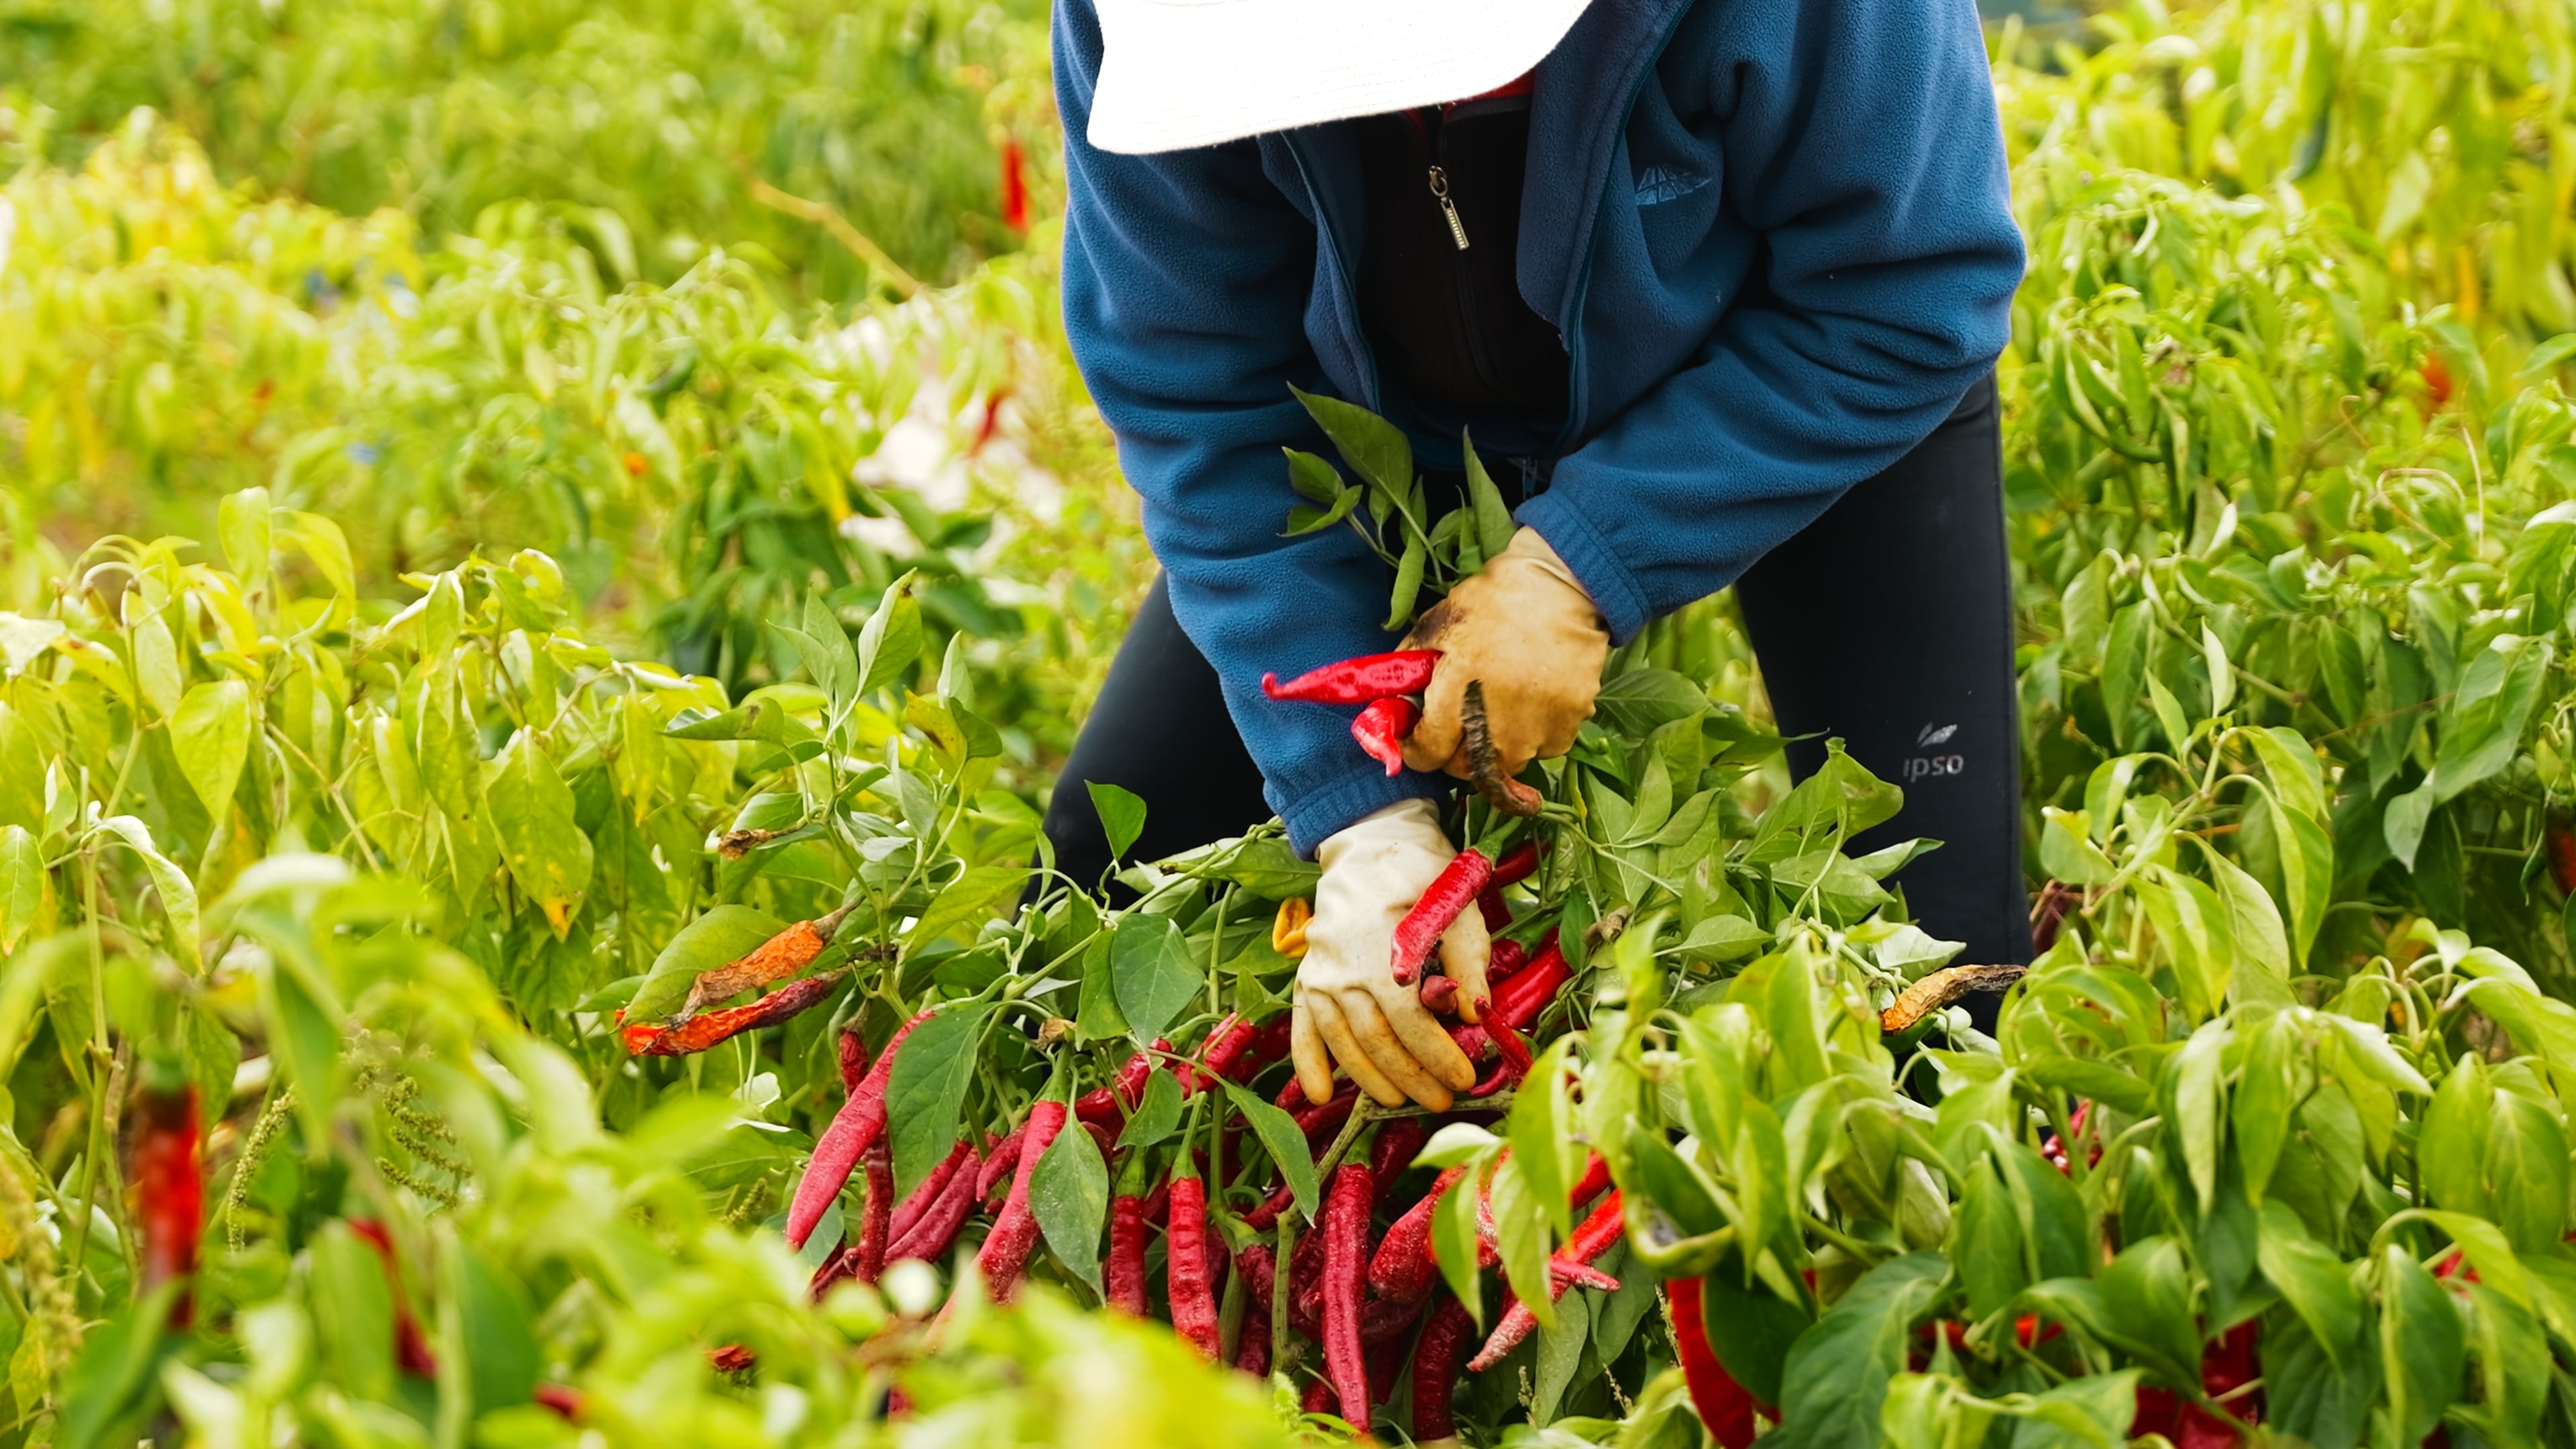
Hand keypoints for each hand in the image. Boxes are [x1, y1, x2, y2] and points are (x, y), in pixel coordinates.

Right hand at [1291, 800, 1490, 1111]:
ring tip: (1401, 1102)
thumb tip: (1477, 1016)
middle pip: (1377, 1040)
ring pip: (1343, 1042)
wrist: (1369, 845)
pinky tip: (1320, 1094)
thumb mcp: (1456, 908)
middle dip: (1412, 1077)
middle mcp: (1342, 968)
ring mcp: (1319, 974)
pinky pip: (1302, 1027)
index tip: (1464, 1079)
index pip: (1410, 1021)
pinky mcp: (1308, 976)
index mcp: (1382, 951)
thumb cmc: (1421, 875)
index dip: (1437, 1056)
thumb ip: (1466, 963)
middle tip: (1441, 1102)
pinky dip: (1307, 1063)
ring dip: (1371, 1080)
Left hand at [1399, 527, 1608, 779]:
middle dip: (1454, 749)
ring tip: (1498, 703)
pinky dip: (1532, 733)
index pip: (1426, 756)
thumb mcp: (1437, 626)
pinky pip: (1542, 747)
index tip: (1413, 734)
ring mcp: (1537, 736)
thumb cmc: (1495, 602)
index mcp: (1456, 705)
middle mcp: (1497, 734)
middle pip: (1465, 769)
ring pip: (1505, 761)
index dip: (1413, 747)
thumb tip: (1391, 694)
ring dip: (1495, 743)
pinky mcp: (1568, 729)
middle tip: (1456, 718)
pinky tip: (1531, 698)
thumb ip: (1407, 666)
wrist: (1563, 587)